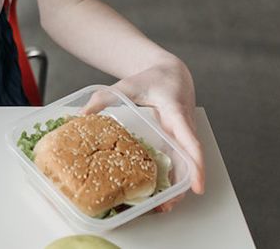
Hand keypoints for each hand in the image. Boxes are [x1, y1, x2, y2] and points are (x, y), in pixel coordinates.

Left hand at [83, 57, 205, 209]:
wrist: (171, 74)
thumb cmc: (152, 79)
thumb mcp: (126, 85)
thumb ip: (103, 98)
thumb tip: (81, 115)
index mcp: (175, 112)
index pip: (190, 140)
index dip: (195, 164)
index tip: (198, 186)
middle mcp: (184, 128)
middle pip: (189, 161)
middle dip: (183, 185)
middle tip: (168, 205)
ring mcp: (183, 136)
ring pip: (185, 165)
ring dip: (177, 186)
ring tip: (160, 205)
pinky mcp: (178, 141)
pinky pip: (178, 161)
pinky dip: (171, 177)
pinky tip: (158, 191)